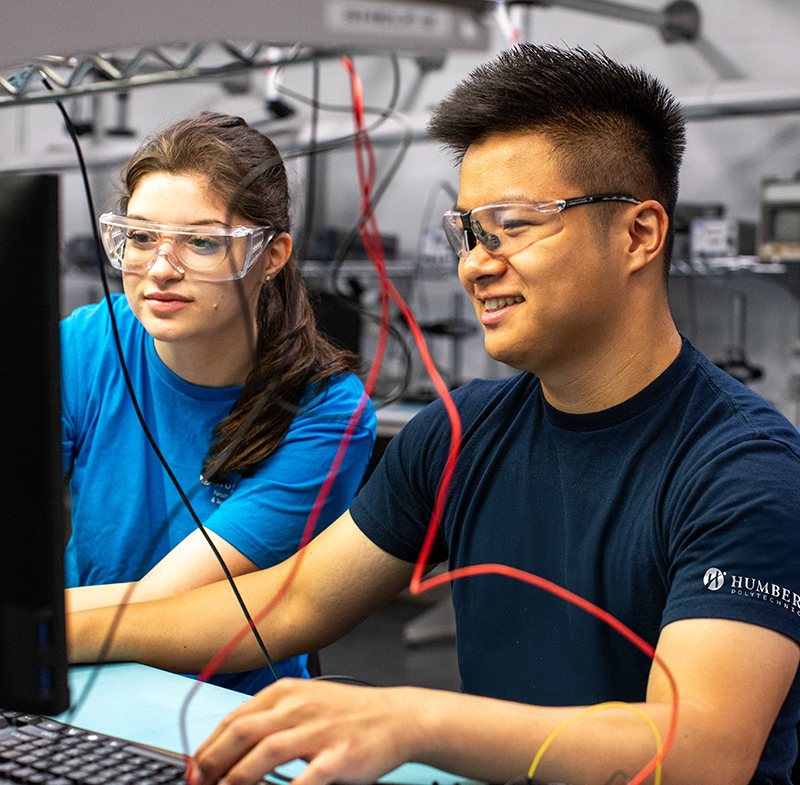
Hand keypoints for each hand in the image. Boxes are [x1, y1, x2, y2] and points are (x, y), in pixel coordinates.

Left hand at [191, 678, 426, 784]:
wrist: (397, 717)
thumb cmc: (349, 714)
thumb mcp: (307, 701)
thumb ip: (272, 718)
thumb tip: (230, 743)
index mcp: (287, 692)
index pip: (234, 718)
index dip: (207, 747)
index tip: (194, 770)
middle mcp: (300, 706)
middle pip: (242, 732)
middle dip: (212, 763)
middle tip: (199, 784)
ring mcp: (319, 730)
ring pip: (264, 753)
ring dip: (236, 778)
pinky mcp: (338, 756)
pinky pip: (303, 778)